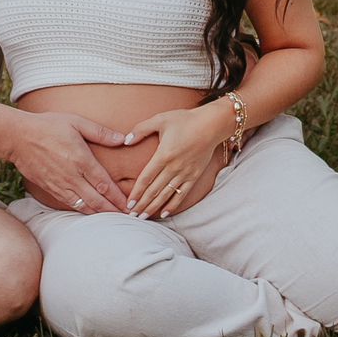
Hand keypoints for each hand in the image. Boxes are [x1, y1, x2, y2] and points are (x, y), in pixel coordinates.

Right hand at [8, 111, 129, 213]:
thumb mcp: (76, 122)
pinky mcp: (50, 189)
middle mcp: (72, 176)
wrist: (17, 137)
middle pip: (97, 201)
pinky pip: (70, 204)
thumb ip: (100, 132)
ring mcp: (60, 185)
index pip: (105, 185)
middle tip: (127, 216)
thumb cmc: (47, 126)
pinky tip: (91, 211)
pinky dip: (83, 210)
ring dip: (100, 214)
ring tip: (113, 219)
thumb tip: (122, 139)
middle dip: (113, 211)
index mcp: (81, 160)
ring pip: (84, 206)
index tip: (130, 205)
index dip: (119, 198)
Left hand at [121, 103, 230, 221]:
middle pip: (154, 190)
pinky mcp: (194, 176)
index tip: (128, 203)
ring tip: (143, 217)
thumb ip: (141, 129)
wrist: (212, 124)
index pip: (146, 178)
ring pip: (166, 195)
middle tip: (132, 216)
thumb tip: (125, 141)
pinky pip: (182, 194)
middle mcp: (174, 167)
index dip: (136, 192)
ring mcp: (185, 173)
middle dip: (142, 204)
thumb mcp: (160, 119)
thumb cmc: (185, 119)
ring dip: (154, 207)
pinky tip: (164, 213)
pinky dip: (173, 205)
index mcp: (164, 154)